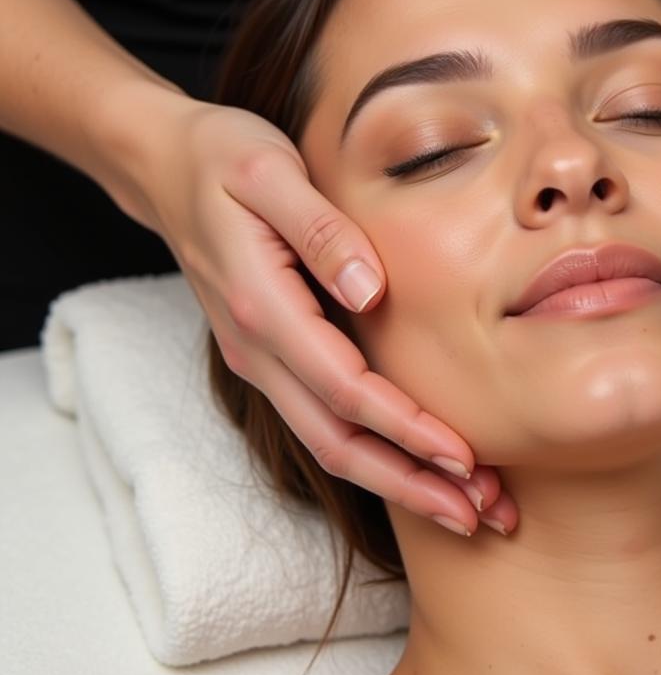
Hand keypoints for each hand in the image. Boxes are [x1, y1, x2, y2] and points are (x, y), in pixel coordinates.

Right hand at [128, 94, 518, 536]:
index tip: (465, 457)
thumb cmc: (221, 160)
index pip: (345, 388)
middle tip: (482, 514)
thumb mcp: (268, 171)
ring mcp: (262, 360)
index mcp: (262, 307)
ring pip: (330, 443)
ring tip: (466, 507)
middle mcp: (259, 350)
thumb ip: (318, 228)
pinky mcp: (272, 357)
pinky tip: (418, 462)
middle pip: (338, 442)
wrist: (164, 168)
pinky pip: (324, 421)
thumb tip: (369, 289)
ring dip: (398, 481)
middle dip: (412, 483)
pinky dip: (375, 452)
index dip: (406, 429)